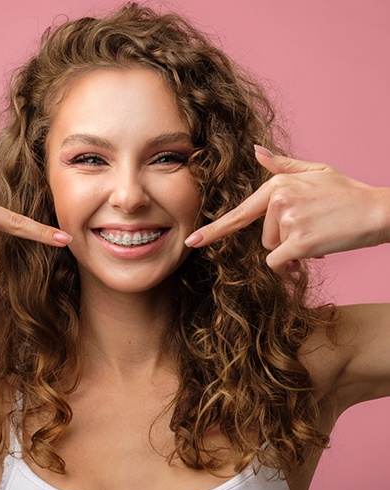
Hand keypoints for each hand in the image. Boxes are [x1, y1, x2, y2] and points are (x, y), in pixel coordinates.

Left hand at [185, 146, 389, 273]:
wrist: (379, 210)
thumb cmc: (346, 193)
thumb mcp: (315, 172)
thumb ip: (283, 166)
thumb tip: (257, 151)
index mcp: (277, 185)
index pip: (239, 213)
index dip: (214, 229)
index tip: (193, 241)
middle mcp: (277, 200)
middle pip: (263, 236)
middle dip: (284, 238)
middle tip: (311, 227)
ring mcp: (288, 220)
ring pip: (273, 250)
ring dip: (292, 249)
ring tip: (316, 233)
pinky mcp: (299, 241)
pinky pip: (279, 262)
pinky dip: (293, 264)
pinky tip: (315, 249)